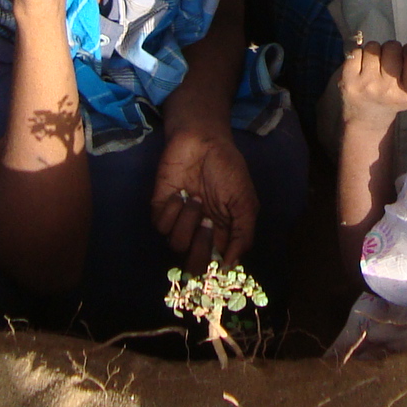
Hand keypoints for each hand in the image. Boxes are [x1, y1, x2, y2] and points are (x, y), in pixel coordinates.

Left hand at [151, 126, 258, 268]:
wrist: (202, 139)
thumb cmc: (227, 168)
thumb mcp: (245, 202)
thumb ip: (242, 235)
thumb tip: (232, 267)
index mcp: (221, 231)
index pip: (215, 262)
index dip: (214, 267)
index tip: (216, 264)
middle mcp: (199, 229)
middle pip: (192, 261)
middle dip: (198, 252)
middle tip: (206, 227)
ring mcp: (179, 219)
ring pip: (176, 243)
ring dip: (187, 222)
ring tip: (196, 199)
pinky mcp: (161, 207)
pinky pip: (161, 225)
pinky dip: (171, 211)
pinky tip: (180, 193)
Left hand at [338, 41, 406, 126]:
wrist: (367, 118)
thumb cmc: (394, 99)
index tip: (405, 58)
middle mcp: (388, 89)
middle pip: (393, 47)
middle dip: (391, 50)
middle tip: (388, 61)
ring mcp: (367, 84)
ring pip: (374, 47)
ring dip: (375, 52)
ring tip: (375, 65)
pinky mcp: (349, 80)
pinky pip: (357, 51)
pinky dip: (359, 55)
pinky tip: (361, 67)